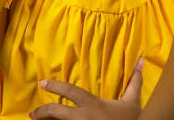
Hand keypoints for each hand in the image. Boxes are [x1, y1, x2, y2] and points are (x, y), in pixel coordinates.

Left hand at [29, 58, 143, 119]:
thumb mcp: (133, 101)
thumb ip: (134, 81)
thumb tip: (141, 60)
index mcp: (93, 105)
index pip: (71, 92)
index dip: (56, 86)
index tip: (43, 82)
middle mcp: (83, 118)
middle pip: (57, 112)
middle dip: (43, 112)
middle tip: (32, 114)